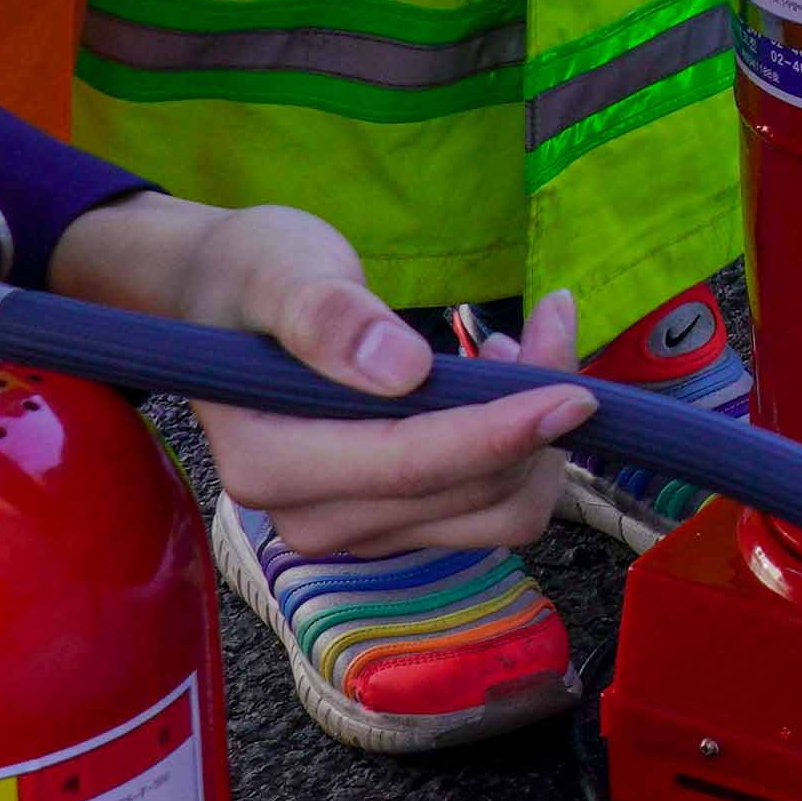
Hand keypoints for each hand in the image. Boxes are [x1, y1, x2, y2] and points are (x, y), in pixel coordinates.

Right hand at [56, 207, 595, 558]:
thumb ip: (324, 314)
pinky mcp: (395, 526)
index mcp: (271, 465)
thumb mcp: (278, 268)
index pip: (412, 465)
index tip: (576, 390)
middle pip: (470, 497)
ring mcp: (357, 532)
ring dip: (535, 438)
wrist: (225, 306)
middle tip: (552, 319)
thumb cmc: (249, 278)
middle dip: (533, 417)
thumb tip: (400, 370)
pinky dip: (518, 451)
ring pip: (496, 515)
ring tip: (523, 346)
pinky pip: (488, 507)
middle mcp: (312, 519)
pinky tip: (501, 382)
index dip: (502, 431)